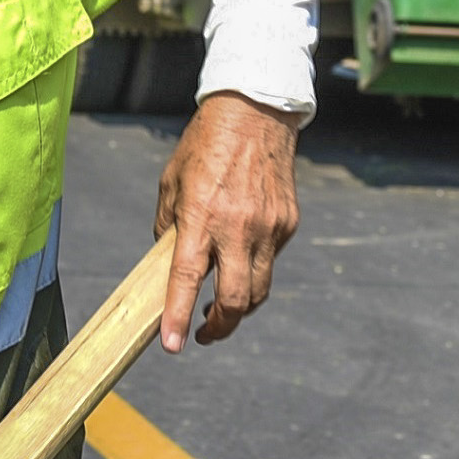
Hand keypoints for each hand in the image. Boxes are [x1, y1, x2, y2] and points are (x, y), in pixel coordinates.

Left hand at [154, 91, 299, 350]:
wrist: (255, 112)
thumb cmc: (204, 145)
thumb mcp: (172, 184)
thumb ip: (170, 228)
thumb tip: (171, 263)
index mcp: (201, 216)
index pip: (188, 279)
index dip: (180, 316)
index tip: (174, 346)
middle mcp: (239, 227)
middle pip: (237, 300)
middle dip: (220, 327)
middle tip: (205, 333)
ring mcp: (269, 227)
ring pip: (260, 289)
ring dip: (240, 307)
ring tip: (222, 306)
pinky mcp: (288, 223)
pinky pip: (270, 260)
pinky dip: (254, 268)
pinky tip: (241, 254)